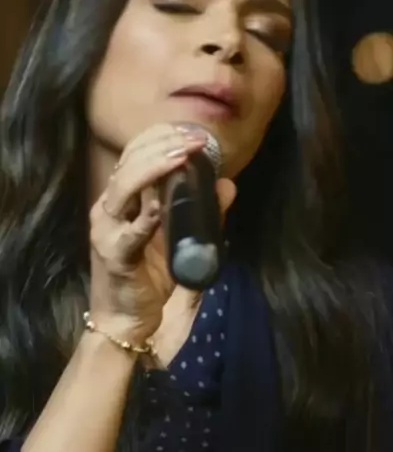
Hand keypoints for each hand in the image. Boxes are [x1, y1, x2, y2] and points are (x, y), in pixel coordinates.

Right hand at [88, 124, 235, 344]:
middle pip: (129, 163)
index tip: (190, 130)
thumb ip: (203, 212)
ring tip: (181, 155)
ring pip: (123, 188)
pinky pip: (129, 232)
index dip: (159, 137)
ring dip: (154, 168)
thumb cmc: (149, 277)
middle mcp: (108, 208)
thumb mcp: (180, 239)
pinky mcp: (114, 256)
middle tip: (195, 139)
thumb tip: (227, 184)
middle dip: (162, 145)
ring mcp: (107, 231)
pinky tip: (161, 204)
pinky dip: (146, 217)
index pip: (134, 155)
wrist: (125, 322)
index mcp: (121, 199)